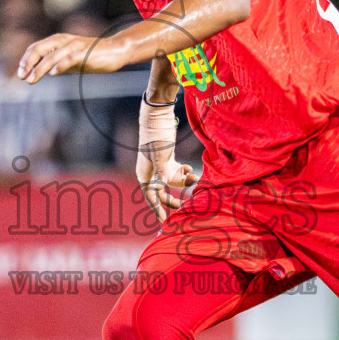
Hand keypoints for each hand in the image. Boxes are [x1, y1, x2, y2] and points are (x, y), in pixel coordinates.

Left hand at [17, 34, 126, 83]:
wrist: (115, 50)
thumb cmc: (92, 56)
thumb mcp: (71, 59)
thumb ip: (57, 63)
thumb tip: (43, 72)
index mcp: (58, 41)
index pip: (36, 47)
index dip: (26, 59)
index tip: (20, 73)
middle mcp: (64, 41)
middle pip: (40, 49)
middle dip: (28, 62)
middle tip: (21, 76)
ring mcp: (74, 46)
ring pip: (52, 55)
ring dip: (40, 68)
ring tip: (32, 79)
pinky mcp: (85, 53)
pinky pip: (69, 59)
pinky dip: (60, 66)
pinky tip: (53, 74)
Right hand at [137, 99, 197, 223]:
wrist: (157, 118)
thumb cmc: (156, 137)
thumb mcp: (160, 157)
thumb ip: (162, 173)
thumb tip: (161, 188)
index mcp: (144, 174)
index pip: (150, 196)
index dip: (157, 209)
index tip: (164, 221)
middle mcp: (150, 172)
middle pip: (161, 193)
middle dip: (172, 200)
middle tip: (183, 207)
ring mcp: (158, 166)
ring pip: (171, 182)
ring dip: (182, 182)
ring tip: (193, 178)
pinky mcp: (166, 159)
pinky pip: (175, 172)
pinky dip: (183, 172)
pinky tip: (189, 168)